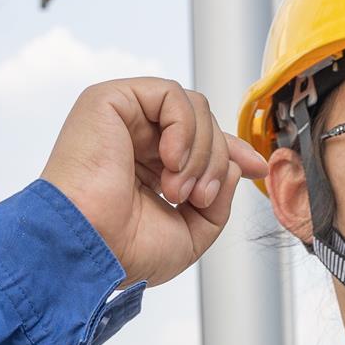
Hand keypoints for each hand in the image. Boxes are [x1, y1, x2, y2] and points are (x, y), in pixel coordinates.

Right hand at [41, 78, 266, 286]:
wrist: (88, 249)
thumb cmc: (123, 249)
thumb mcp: (190, 232)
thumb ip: (218, 199)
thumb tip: (235, 166)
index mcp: (147, 167)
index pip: (199, 143)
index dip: (231, 152)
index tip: (256, 168)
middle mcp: (134, 139)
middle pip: (203, 125)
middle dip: (216, 161)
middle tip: (197, 198)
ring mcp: (121, 118)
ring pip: (194, 109)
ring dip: (201, 152)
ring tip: (178, 189)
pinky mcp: (109, 99)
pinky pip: (171, 95)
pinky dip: (184, 128)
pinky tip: (170, 161)